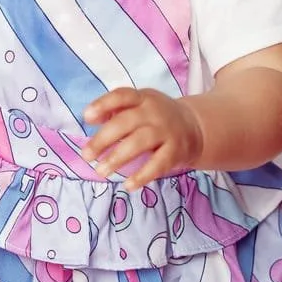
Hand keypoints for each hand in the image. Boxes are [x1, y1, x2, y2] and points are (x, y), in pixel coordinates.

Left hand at [82, 87, 203, 191]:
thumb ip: (115, 110)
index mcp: (142, 98)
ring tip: (101, 171)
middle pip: (125, 122)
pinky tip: (128, 185)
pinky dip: (142, 175)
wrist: (195, 127)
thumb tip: (89, 117)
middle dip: (103, 139)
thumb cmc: (156, 118)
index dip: (103, 104)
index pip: (121, 96)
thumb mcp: (139, 106)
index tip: (86, 117)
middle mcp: (154, 112)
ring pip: (139, 142)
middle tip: (86, 155)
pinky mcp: (176, 151)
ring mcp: (166, 131)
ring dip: (117, 158)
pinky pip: (157, 164)